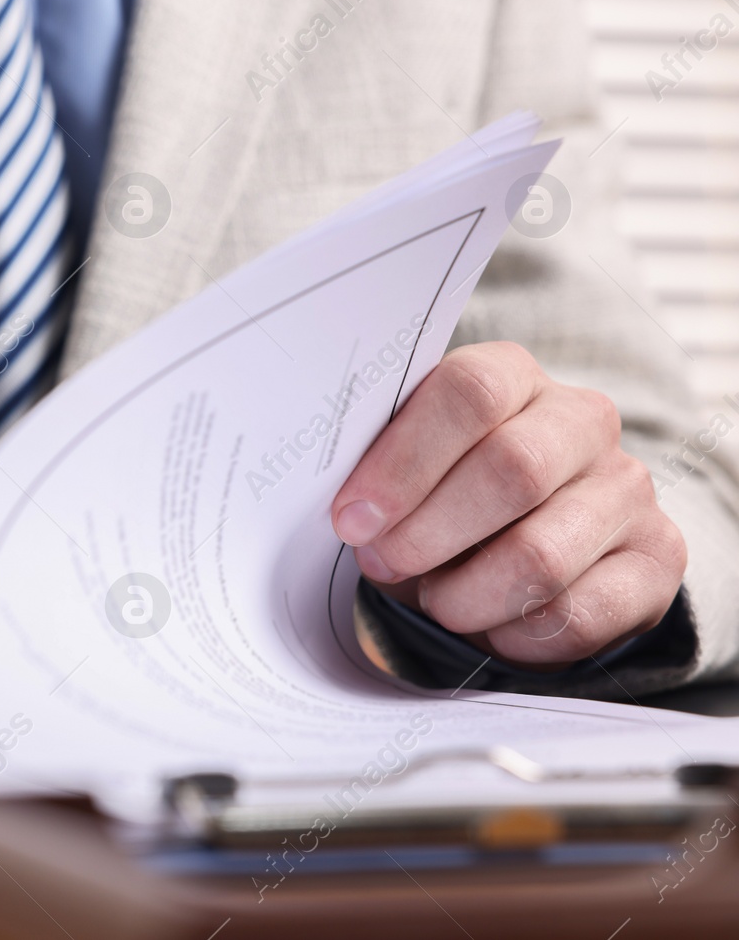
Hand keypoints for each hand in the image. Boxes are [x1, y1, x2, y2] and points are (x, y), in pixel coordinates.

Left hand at [331, 341, 685, 667]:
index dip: (404, 462)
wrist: (520, 546)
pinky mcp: (659, 555)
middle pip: (512, 469)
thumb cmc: (441, 498)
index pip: (470, 392)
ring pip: (542, 554)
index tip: (353, 518)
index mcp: (511, 376)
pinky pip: (581, 613)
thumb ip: (376, 474)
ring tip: (437, 599)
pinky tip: (490, 624)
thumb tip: (353, 513)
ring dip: (467, 595)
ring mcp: (627, 486)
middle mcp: (582, 420)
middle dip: (429, 533)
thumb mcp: (402, 472)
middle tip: (385, 563)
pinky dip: (517, 635)